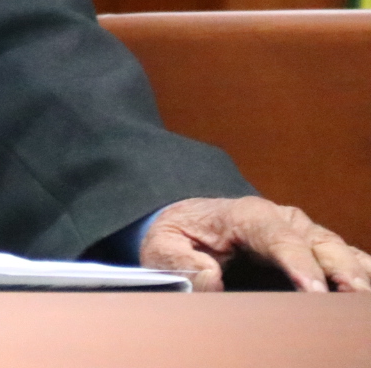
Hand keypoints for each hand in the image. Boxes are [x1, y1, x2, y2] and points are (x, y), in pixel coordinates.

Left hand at [140, 196, 370, 291]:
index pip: (278, 237)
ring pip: (338, 250)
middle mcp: (282, 219)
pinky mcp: (314, 249)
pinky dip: (360, 271)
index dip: (298, 263)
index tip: (312, 290)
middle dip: (339, 270)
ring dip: (356, 273)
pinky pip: (346, 258)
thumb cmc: (179, 236)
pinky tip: (365, 294)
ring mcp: (303, 233)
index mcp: (245, 214)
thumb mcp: (163, 248)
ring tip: (363, 298)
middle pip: (318, 242)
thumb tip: (209, 279)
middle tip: (354, 297)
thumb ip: (180, 263)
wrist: (190, 223)